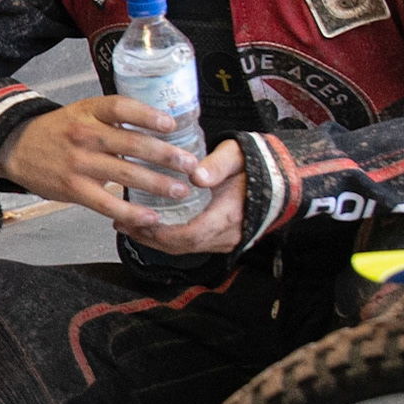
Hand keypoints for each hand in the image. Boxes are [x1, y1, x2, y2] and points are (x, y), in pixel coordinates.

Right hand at [0, 96, 202, 227]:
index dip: (148, 115)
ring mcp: (78, 163)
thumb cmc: (56, 131)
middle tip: (190, 164)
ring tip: (180, 190)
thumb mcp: (81, 112)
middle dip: (166, 156)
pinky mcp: (73, 188)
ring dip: (157, 184)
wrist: (15, 147)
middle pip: (131, 143)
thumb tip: (156, 125)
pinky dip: (131, 211)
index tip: (172, 124)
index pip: (121, 107)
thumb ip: (112, 119)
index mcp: (88, 111)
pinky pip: (107, 202)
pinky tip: (151, 216)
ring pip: (125, 173)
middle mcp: (84, 135)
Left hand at [113, 139, 246, 254]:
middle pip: (182, 246)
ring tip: (129, 225)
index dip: (161, 232)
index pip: (191, 234)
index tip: (137, 222)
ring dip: (156, 240)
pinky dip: (170, 238)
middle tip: (122, 223)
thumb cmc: (256, 164)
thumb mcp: (236, 155)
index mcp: (229, 214)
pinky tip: (152, 226)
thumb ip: (217, 164)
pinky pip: (193, 245)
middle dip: (150, 237)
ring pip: (186, 248)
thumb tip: (196, 176)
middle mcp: (227, 234)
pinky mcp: (222, 238)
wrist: (280, 177)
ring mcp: (226, 239)